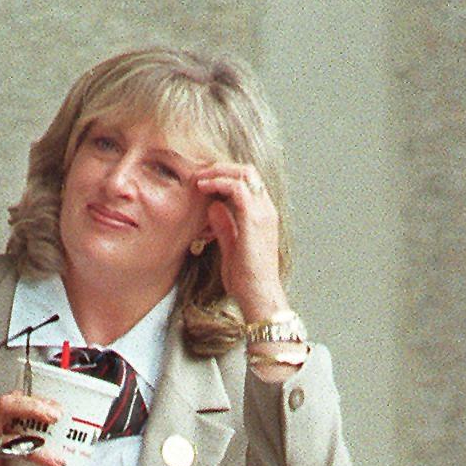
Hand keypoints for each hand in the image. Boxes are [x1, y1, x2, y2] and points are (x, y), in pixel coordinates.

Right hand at [0, 393, 65, 465]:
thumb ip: (8, 432)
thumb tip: (45, 435)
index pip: (10, 399)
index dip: (34, 400)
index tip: (55, 408)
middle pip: (8, 409)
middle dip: (34, 409)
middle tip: (55, 419)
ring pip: (12, 444)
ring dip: (39, 454)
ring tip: (58, 462)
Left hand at [193, 160, 286, 323]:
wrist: (259, 297)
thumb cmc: (246, 282)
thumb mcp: (231, 249)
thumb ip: (224, 227)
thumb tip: (212, 207)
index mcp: (263, 216)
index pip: (248, 182)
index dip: (226, 176)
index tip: (204, 181)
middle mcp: (267, 210)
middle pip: (247, 171)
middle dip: (221, 168)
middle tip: (199, 173)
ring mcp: (263, 213)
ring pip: (243, 173)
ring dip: (218, 171)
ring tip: (198, 178)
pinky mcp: (253, 220)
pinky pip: (237, 188)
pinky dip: (219, 183)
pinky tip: (203, 188)